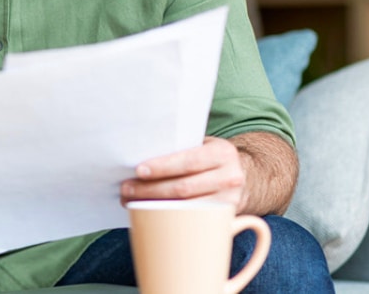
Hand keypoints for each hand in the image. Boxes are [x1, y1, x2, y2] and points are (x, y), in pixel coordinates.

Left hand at [120, 136, 245, 208]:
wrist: (242, 176)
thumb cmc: (209, 158)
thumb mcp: (202, 145)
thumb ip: (180, 148)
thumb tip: (139, 153)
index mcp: (223, 153)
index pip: (189, 161)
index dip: (163, 166)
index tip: (139, 170)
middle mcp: (230, 177)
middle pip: (183, 188)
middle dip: (150, 189)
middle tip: (126, 189)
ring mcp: (230, 201)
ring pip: (185, 208)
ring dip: (154, 206)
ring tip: (131, 201)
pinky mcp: (225, 220)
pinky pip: (192, 222)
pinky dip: (167, 218)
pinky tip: (149, 214)